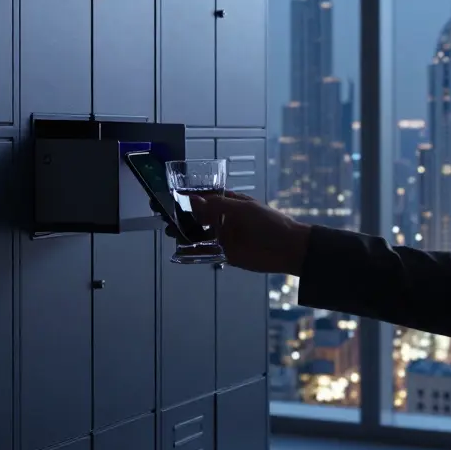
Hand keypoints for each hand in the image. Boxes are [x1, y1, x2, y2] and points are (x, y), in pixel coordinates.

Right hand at [152, 191, 310, 274]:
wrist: (289, 249)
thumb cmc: (270, 223)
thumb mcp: (244, 209)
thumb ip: (217, 206)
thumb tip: (192, 200)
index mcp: (229, 203)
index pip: (203, 197)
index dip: (185, 196)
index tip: (168, 195)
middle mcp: (223, 218)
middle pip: (196, 216)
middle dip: (180, 215)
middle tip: (162, 215)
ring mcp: (223, 236)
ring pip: (198, 234)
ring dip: (183, 233)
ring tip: (170, 232)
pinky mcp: (225, 254)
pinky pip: (205, 252)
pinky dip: (192, 253)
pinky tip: (179, 252)